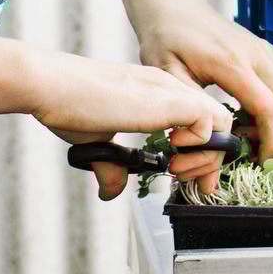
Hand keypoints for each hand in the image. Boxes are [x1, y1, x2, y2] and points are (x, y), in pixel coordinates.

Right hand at [25, 48, 236, 201]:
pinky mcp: (168, 100)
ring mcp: (170, 91)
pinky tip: (171, 151)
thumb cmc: (67, 103)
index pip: (200, 118)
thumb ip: (111, 164)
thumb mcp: (97, 140)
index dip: (200, 151)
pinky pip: (209, 120)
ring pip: (221, 120)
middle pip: (220, 120)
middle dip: (210, 157)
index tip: (183, 172)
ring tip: (178, 167)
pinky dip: (199, 143)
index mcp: (156, 93)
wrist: (51, 84)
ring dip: (207, 154)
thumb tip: (111, 189)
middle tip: (187, 176)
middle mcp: (168, 87)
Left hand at [129, 0, 272, 165]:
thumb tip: (207, 141)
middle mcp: (258, 55)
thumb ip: (189, 109)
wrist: (174, 5)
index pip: (270, 109)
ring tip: (255, 143)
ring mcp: (265, 52)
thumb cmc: (166, 38)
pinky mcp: (265, 53)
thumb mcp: (167, 76)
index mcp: (233, 64)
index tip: (260, 164)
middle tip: (264, 159)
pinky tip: (251, 123)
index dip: (271, 141)